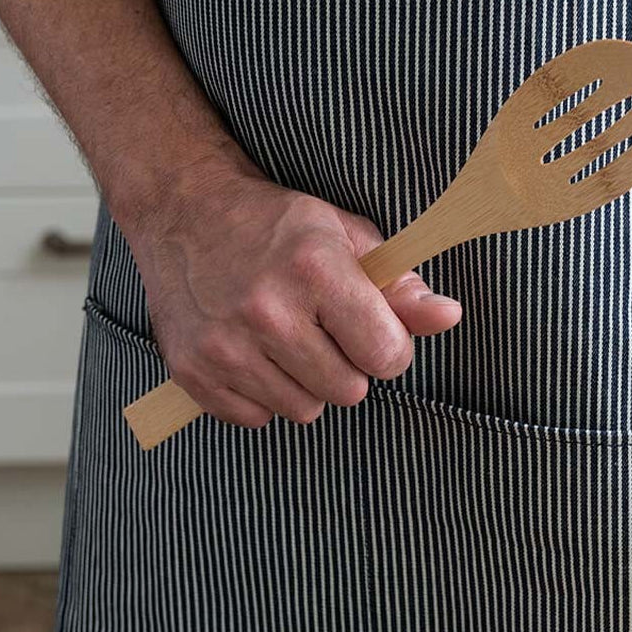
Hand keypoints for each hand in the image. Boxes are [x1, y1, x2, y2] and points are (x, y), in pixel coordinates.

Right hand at [123, 164, 462, 426]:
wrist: (182, 212)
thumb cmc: (276, 228)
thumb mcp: (346, 239)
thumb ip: (401, 286)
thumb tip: (449, 317)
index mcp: (314, 270)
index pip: (385, 355)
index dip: (388, 348)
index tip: (372, 330)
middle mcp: (267, 311)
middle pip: (348, 391)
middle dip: (346, 367)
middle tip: (321, 331)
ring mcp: (225, 346)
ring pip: (304, 410)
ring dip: (305, 384)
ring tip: (285, 340)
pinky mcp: (194, 372)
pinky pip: (258, 418)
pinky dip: (262, 395)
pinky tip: (252, 353)